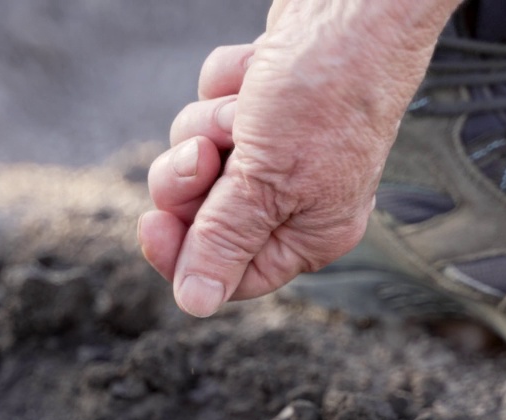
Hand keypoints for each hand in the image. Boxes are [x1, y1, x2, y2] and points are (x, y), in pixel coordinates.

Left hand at [140, 0, 459, 316]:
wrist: (351, 5)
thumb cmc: (327, 94)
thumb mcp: (268, 183)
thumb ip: (225, 243)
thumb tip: (196, 304)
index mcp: (308, 233)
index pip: (228, 273)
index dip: (184, 254)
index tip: (154, 223)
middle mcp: (294, 197)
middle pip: (201, 216)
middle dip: (191, 179)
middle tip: (204, 154)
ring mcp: (276, 146)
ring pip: (196, 155)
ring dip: (208, 124)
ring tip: (246, 103)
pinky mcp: (261, 102)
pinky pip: (209, 104)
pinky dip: (224, 83)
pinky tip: (257, 70)